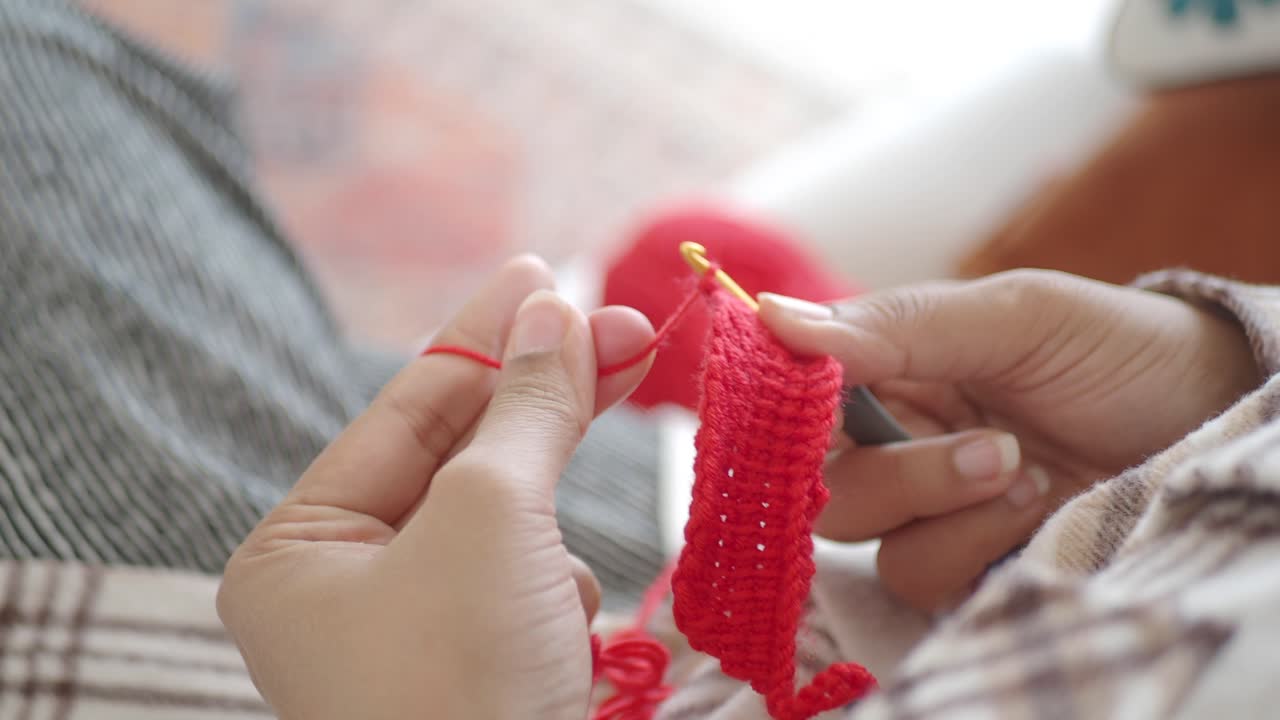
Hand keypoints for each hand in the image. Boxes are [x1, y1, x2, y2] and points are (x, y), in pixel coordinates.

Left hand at [217, 256, 654, 719]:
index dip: (486, 336)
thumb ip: (526, 408)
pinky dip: (560, 593)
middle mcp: (345, 591)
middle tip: (625, 333)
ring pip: (506, 525)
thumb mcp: (492, 518)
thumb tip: (554, 311)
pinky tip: (568, 628)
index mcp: (298, 552)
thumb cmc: (462, 681)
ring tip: (563, 571)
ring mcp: (416, 637)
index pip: (406, 409)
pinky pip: (528, 590)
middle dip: (543, 403)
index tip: (552, 277)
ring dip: (552, 521)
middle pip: (459, 458)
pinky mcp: (481, 672)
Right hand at [760, 269, 1259, 611]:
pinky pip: (915, 575)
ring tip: (1030, 472)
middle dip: (896, 473)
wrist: (1212, 419)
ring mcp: (926, 508)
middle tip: (990, 449)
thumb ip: (897, 324)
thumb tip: (773, 318)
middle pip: (818, 479)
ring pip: (861, 535)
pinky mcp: (959, 564)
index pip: (796, 393)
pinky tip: (1040, 510)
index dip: (786, 405)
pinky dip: (972, 546)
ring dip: (944, 505)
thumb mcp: (1017, 317)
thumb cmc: (1118, 351)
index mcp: (891, 367)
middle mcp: (894, 439)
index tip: (815, 405)